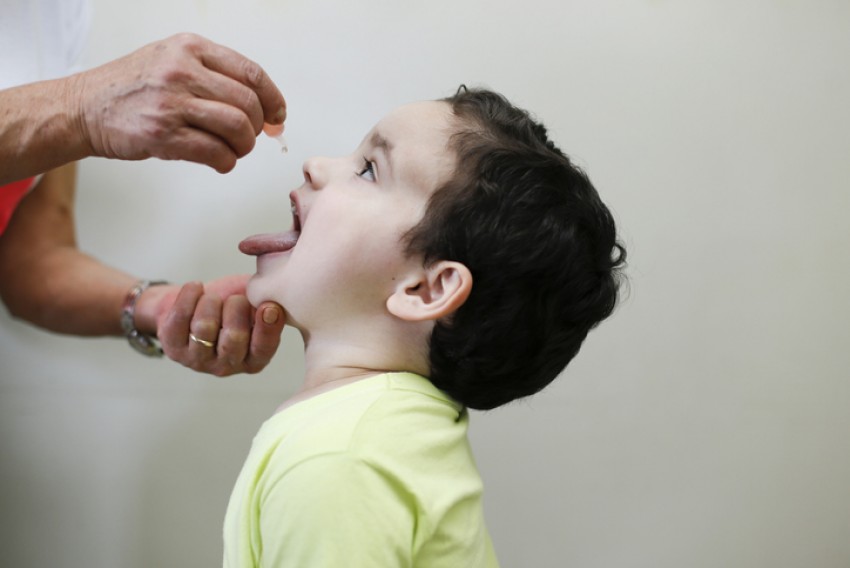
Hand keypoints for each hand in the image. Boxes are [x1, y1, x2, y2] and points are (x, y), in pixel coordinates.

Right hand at [74, 33, 285, 172]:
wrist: (83, 107)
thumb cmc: (134, 88)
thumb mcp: (173, 61)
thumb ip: (216, 77)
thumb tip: (268, 110)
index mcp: (190, 48)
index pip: (252, 73)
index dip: (273, 99)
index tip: (277, 116)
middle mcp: (182, 71)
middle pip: (248, 104)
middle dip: (257, 127)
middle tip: (248, 137)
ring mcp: (171, 103)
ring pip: (236, 128)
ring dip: (244, 146)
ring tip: (234, 150)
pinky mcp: (162, 135)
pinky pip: (215, 153)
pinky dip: (226, 162)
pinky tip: (220, 161)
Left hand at [155, 276, 285, 375]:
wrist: (194, 301)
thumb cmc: (232, 304)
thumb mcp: (256, 304)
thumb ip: (269, 303)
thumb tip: (278, 297)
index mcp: (254, 359)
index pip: (263, 349)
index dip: (267, 328)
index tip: (268, 306)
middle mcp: (227, 365)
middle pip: (233, 337)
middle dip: (237, 307)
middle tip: (235, 298)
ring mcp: (198, 360)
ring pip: (204, 326)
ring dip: (211, 301)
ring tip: (213, 297)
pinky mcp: (173, 348)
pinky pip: (179, 318)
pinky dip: (189, 295)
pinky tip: (196, 288)